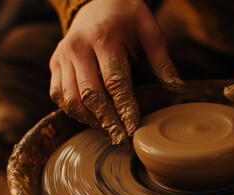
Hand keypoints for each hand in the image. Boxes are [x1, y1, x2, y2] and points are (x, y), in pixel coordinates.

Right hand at [49, 0, 185, 148]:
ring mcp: (62, 57)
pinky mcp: (54, 64)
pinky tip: (92, 120)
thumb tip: (179, 90)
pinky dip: (73, 112)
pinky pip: (58, 95)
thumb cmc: (128, 18)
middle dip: (107, 122)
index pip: (115, 82)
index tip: (134, 130)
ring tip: (109, 134)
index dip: (125, 109)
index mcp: (104, 39)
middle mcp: (78, 48)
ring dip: (90, 121)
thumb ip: (163, 63)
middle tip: (123, 142)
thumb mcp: (151, 33)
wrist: (96, 2)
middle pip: (91, 95)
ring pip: (70, 99)